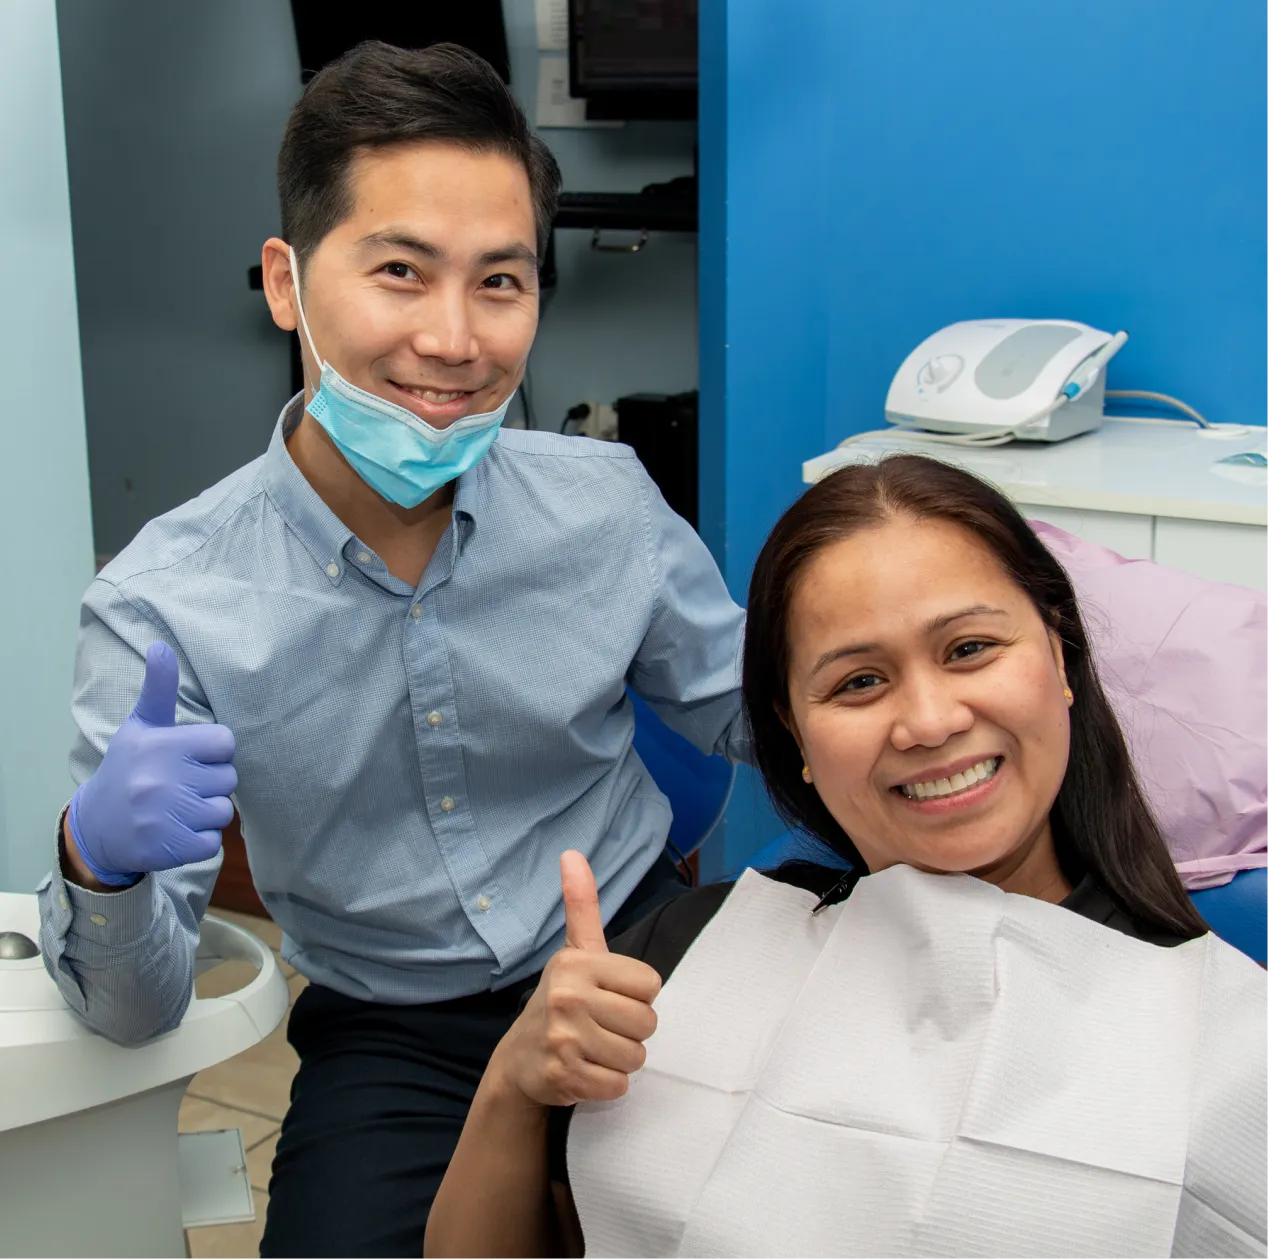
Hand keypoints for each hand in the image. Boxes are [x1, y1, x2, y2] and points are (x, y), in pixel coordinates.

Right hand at [67, 643, 237, 885]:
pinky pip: (213, 843)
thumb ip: (158, 688)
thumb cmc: (129, 768)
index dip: (213, 751)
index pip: (225, 743)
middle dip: (210, 783)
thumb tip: (161, 646)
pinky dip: (200, 840)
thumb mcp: (141, 725)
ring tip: (177, 807)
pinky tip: (174, 830)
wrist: (97, 825)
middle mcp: (162, 780)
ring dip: (206, 812)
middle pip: (228, 779)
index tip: (189, 757)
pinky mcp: (170, 848)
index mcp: (162, 745)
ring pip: (224, 811)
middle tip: (180, 785)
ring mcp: (165, 817)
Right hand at [493, 851, 661, 1107]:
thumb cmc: (562, 1000)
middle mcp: (568, 996)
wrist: (520, 1059)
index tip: (609, 996)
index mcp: (577, 962)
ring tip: (594, 1048)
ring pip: (636, 1056)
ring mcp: (564, 1038)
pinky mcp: (564, 1076)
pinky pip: (618, 1085)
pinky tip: (586, 1070)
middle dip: (630, 1031)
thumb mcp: (574, 950)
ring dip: (620, 1059)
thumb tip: (573, 853)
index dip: (636, 996)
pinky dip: (608, 1084)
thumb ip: (582, 904)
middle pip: (647, 1023)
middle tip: (601, 1026)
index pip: (651, 985)